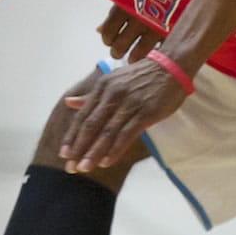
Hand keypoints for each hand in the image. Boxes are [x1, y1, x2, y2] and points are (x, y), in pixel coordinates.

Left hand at [58, 57, 188, 172]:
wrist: (171, 66)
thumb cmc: (142, 77)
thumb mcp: (114, 81)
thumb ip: (92, 96)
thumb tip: (68, 102)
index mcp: (103, 87)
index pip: (83, 116)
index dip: (72, 136)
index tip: (64, 154)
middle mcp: (113, 94)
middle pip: (92, 125)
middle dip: (79, 148)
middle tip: (70, 167)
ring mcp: (129, 103)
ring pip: (107, 131)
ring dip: (94, 151)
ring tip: (85, 168)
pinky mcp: (146, 112)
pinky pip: (127, 133)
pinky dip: (115, 148)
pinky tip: (107, 161)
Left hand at [97, 5, 162, 62]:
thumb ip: (114, 13)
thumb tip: (99, 30)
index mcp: (123, 7)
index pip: (108, 33)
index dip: (107, 39)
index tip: (109, 40)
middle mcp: (137, 19)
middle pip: (119, 46)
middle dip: (117, 51)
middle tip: (119, 50)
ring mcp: (155, 27)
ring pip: (137, 53)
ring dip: (132, 56)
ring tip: (132, 57)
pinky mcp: (170, 32)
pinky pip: (157, 50)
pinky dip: (152, 54)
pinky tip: (150, 53)